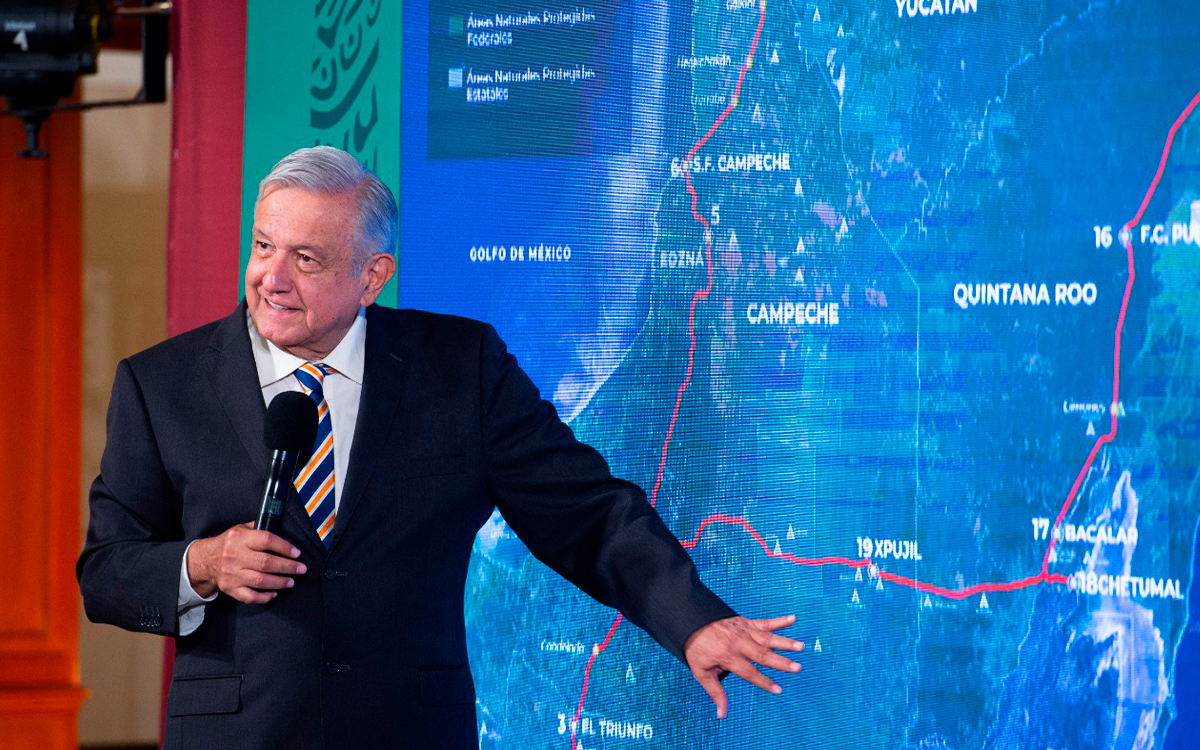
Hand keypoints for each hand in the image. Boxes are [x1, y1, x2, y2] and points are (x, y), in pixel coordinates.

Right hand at [186, 522, 305, 602]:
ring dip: (280, 582)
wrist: (206, 560)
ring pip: (260, 580)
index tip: (297, 553)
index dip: (284, 547)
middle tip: (301, 569)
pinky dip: (264, 596)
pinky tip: (274, 593)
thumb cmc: (229, 544)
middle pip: (266, 563)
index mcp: (240, 538)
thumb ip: (259, 528)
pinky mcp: (230, 588)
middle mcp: (235, 556)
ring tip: (291, 581)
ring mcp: (232, 574)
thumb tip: (281, 528)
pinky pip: (250, 596)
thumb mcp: (241, 529)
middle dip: (288, 567)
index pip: (266, 540)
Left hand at [683, 615, 803, 718]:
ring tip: (800, 647)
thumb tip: (722, 715)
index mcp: (729, 657)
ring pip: (768, 638)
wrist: (691, 622)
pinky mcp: (746, 622)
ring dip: (785, 643)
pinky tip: (793, 619)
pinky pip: (765, 622)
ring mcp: (744, 631)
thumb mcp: (702, 673)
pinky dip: (779, 621)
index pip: (750, 672)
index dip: (764, 682)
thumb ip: (715, 693)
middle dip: (781, 662)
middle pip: (763, 655)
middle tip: (797, 668)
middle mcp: (739, 643)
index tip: (778, 690)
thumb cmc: (697, 649)